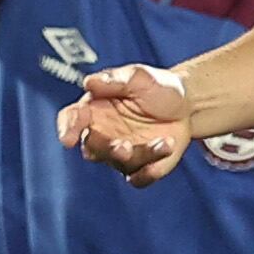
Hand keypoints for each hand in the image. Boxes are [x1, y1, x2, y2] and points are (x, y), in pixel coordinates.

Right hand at [59, 57, 195, 181]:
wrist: (186, 104)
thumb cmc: (156, 86)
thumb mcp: (139, 76)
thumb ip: (115, 79)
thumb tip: (90, 82)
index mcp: (94, 109)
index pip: (72, 119)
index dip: (67, 128)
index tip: (68, 138)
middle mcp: (102, 134)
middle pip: (92, 148)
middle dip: (106, 149)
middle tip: (123, 146)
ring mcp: (121, 154)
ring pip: (120, 163)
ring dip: (141, 155)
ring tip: (164, 142)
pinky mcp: (140, 168)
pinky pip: (139, 178)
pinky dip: (150, 172)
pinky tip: (166, 152)